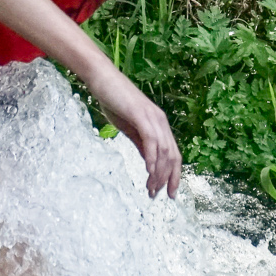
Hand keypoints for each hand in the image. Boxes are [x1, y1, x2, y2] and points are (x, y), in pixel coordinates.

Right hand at [88, 68, 182, 197]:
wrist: (102, 79)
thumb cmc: (114, 101)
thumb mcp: (130, 128)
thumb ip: (142, 144)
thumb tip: (149, 163)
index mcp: (160, 124)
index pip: (174, 154)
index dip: (173, 175)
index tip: (168, 193)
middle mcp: (161, 121)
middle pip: (173, 156)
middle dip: (168, 179)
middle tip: (159, 196)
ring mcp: (153, 118)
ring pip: (163, 151)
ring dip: (158, 173)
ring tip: (151, 189)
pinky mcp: (142, 115)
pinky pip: (152, 141)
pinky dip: (152, 158)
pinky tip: (148, 171)